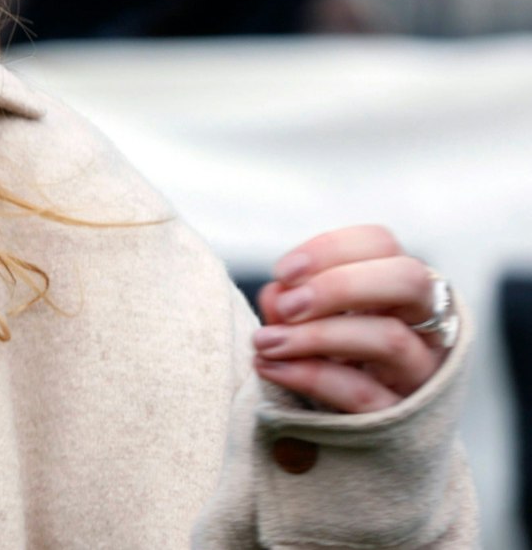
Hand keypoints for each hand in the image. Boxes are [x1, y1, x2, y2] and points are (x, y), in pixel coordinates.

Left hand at [252, 224, 450, 412]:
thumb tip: (277, 292)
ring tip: (265, 342)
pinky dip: (311, 377)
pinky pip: (363, 394)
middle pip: (406, 280)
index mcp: (400, 292)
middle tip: (287, 306)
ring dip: (317, 335)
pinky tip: (270, 369)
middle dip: (339, 285)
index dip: (331, 249)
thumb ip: (292, 304)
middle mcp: (425, 327)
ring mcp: (422, 375)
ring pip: (388, 339)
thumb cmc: (330, 367)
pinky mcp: (404, 421)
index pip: (382, 244)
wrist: (356, 447)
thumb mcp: (310, 328)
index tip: (284, 271)